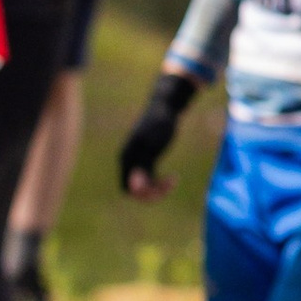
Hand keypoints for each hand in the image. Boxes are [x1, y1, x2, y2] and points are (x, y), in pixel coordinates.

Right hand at [119, 70, 196, 198]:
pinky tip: (174, 177)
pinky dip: (160, 181)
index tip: (159, 187)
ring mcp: (139, 160)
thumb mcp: (152, 145)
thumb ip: (142, 166)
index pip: (127, 188)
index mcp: (127, 158)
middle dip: (151, 192)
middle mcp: (130, 161)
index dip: (142, 193)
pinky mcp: (148, 159)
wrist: (165, 107)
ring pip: (144, 186)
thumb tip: (134, 186)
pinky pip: (150, 179)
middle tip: (169, 185)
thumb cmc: (159, 123)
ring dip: (157, 188)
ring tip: (173, 180)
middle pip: (135, 190)